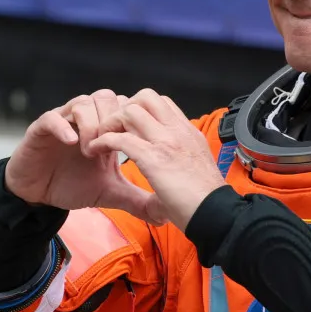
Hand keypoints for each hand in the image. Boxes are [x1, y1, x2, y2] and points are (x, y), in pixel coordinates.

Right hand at [3, 89, 166, 224]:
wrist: (38, 196)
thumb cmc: (72, 186)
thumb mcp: (110, 193)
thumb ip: (136, 199)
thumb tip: (165, 216)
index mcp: (104, 127)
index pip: (125, 106)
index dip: (133, 120)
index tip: (136, 144)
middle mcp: (85, 118)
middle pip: (107, 97)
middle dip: (113, 119)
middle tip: (113, 147)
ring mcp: (63, 120)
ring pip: (83, 101)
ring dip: (92, 125)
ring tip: (91, 151)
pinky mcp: (40, 128)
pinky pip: (52, 117)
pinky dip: (64, 127)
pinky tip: (73, 143)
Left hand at [87, 89, 226, 231]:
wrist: (215, 214)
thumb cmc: (205, 201)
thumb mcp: (193, 175)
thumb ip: (176, 176)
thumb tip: (162, 200)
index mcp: (189, 134)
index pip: (163, 103)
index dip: (142, 110)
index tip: (131, 128)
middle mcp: (178, 132)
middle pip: (145, 97)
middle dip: (124, 108)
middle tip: (114, 129)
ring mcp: (166, 142)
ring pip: (130, 111)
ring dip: (110, 123)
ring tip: (102, 139)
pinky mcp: (152, 158)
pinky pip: (118, 138)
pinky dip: (101, 142)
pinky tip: (95, 151)